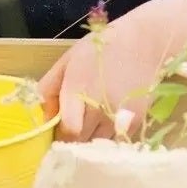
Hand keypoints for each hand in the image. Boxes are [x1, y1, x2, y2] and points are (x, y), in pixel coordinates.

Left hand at [38, 16, 166, 142]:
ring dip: (90, 138)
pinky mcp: (135, 122)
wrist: (143, 43)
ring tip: (90, 121)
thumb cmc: (100, 49)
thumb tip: (43, 118)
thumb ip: (49, 89)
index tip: (56, 133)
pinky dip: (107, 136)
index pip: (68, 130)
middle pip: (81, 141)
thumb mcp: (67, 61)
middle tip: (71, 128)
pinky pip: (114, 140)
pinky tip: (106, 118)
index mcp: (77, 90)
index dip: (59, 136)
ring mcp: (119, 117)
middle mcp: (98, 107)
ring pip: (97, 144)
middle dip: (72, 139)